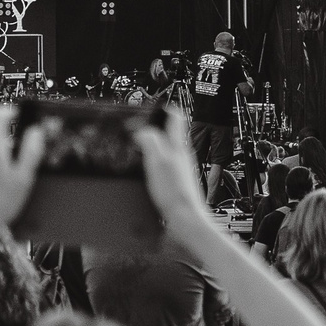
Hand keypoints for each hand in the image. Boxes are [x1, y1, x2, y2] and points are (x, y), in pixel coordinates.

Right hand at [134, 110, 211, 238]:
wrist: (185, 218)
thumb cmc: (174, 193)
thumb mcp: (156, 161)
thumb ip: (150, 141)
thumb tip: (142, 129)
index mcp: (178, 146)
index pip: (175, 117)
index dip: (164, 108)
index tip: (154, 106)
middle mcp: (182, 155)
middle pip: (170, 133)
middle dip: (156, 128)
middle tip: (140, 128)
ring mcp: (181, 168)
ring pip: (167, 150)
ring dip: (154, 146)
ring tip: (140, 148)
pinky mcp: (177, 181)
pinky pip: (165, 165)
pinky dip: (155, 164)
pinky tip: (147, 172)